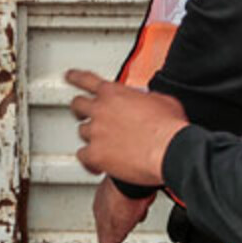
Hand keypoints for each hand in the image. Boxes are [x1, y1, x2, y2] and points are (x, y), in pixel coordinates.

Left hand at [66, 69, 188, 186]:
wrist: (172, 150)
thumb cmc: (170, 128)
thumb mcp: (161, 100)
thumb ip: (146, 98)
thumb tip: (148, 102)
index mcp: (114, 93)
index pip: (87, 80)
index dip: (75, 77)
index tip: (69, 76)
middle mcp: (100, 109)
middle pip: (78, 105)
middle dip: (79, 109)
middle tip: (82, 113)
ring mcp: (96, 131)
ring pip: (82, 132)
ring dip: (92, 137)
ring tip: (104, 144)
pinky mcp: (96, 154)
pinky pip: (83, 156)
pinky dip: (89, 161)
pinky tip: (96, 166)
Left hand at [92, 178, 153, 242]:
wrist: (128, 183)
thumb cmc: (135, 180)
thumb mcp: (139, 187)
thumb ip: (141, 193)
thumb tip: (149, 195)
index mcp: (108, 194)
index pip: (110, 210)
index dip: (118, 220)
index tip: (125, 225)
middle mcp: (101, 207)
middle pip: (106, 225)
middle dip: (116, 236)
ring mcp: (104, 220)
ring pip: (107, 240)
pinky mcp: (109, 233)